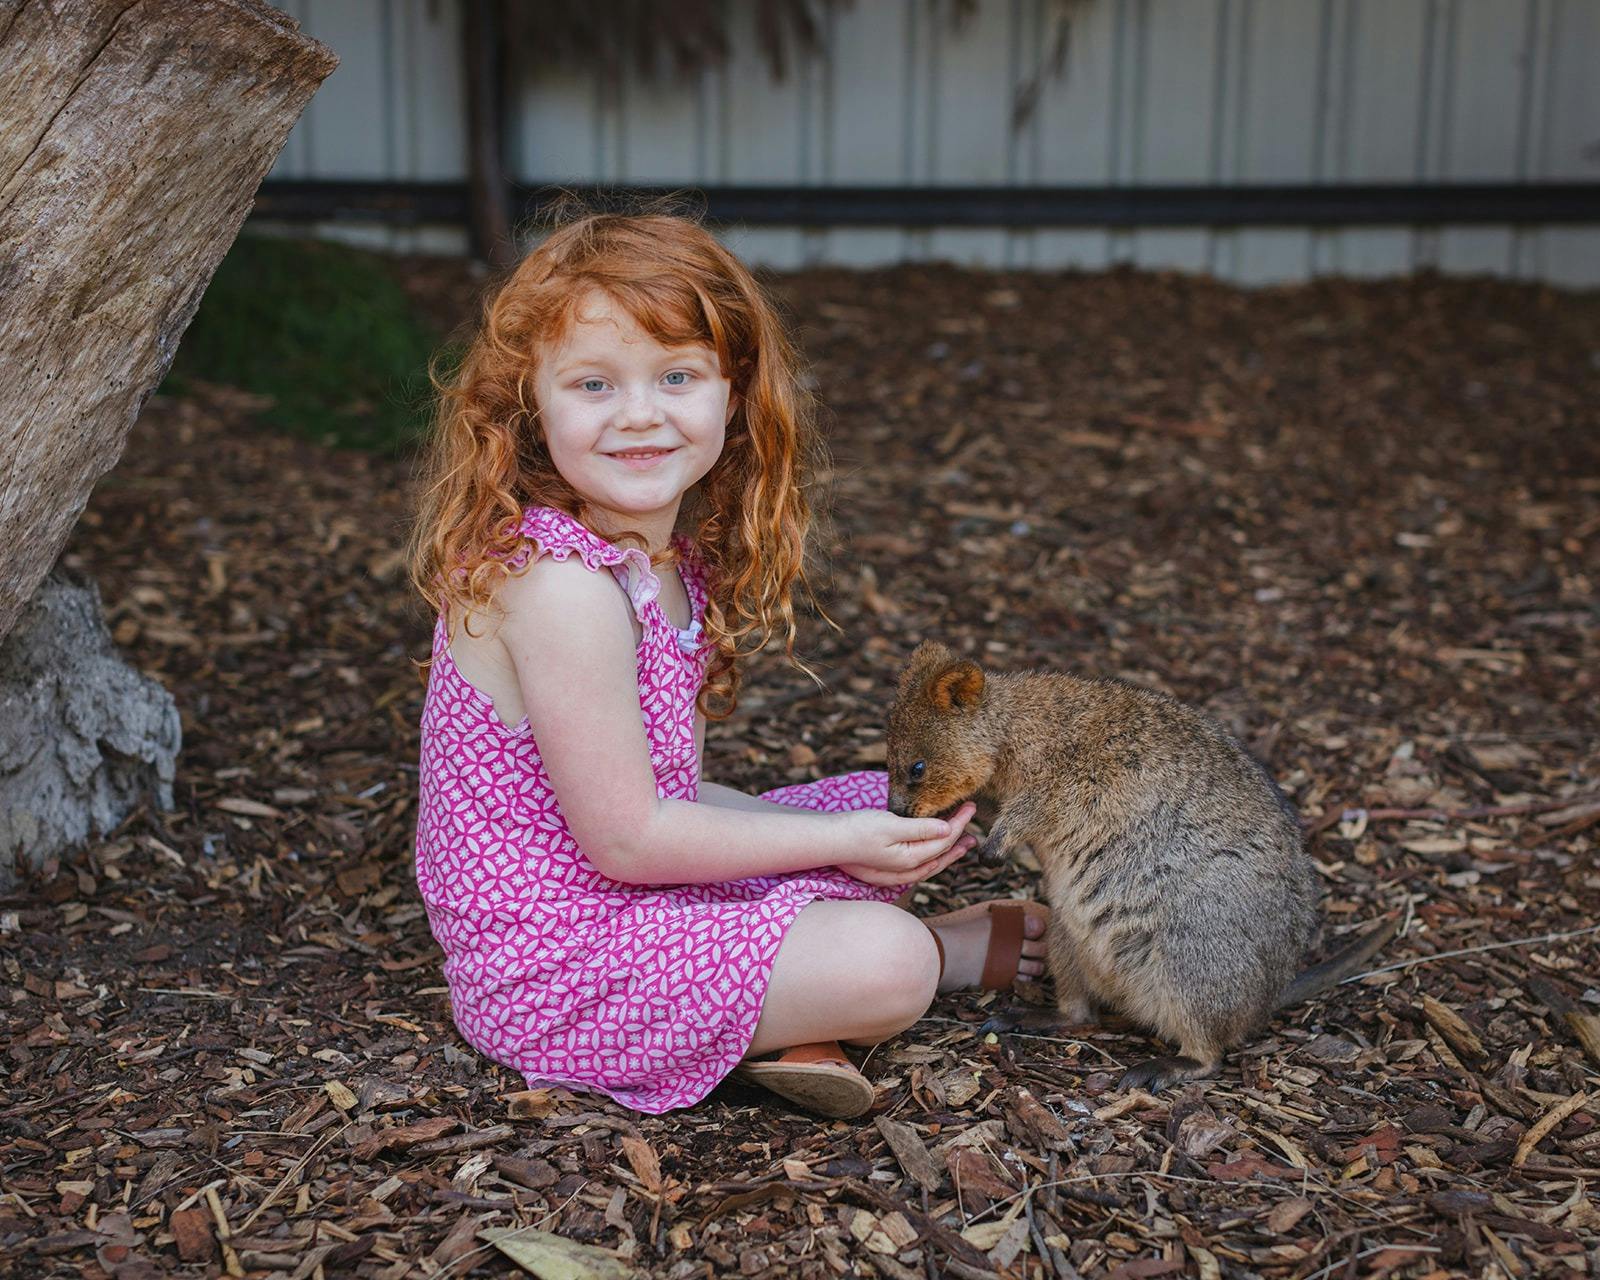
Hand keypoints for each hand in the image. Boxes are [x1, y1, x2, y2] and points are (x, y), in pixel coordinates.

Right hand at [835, 802, 978, 886]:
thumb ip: (921, 829)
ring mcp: (898, 872)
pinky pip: (921, 864)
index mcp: (911, 858)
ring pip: (933, 862)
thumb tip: (948, 830)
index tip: (970, 806)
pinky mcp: (890, 868)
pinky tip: (935, 851)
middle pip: (942, 852)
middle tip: (973, 819)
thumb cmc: (857, 830)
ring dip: (950, 849)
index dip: (960, 822)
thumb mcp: (890, 825)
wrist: (829, 841)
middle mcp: (907, 870)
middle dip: (960, 836)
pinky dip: (934, 855)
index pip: (944, 839)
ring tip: (965, 840)